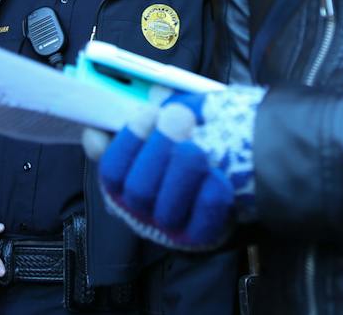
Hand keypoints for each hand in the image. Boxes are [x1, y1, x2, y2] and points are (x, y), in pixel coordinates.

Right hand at [88, 95, 235, 250]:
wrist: (231, 170)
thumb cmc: (188, 139)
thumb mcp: (164, 122)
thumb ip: (148, 115)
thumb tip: (140, 106)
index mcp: (122, 179)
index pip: (112, 168)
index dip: (127, 143)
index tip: (149, 113)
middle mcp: (139, 208)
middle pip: (139, 189)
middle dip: (158, 149)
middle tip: (179, 116)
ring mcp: (169, 227)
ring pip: (166, 210)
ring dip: (181, 174)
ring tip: (197, 146)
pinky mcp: (199, 236)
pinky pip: (202, 223)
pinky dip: (209, 199)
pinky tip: (217, 175)